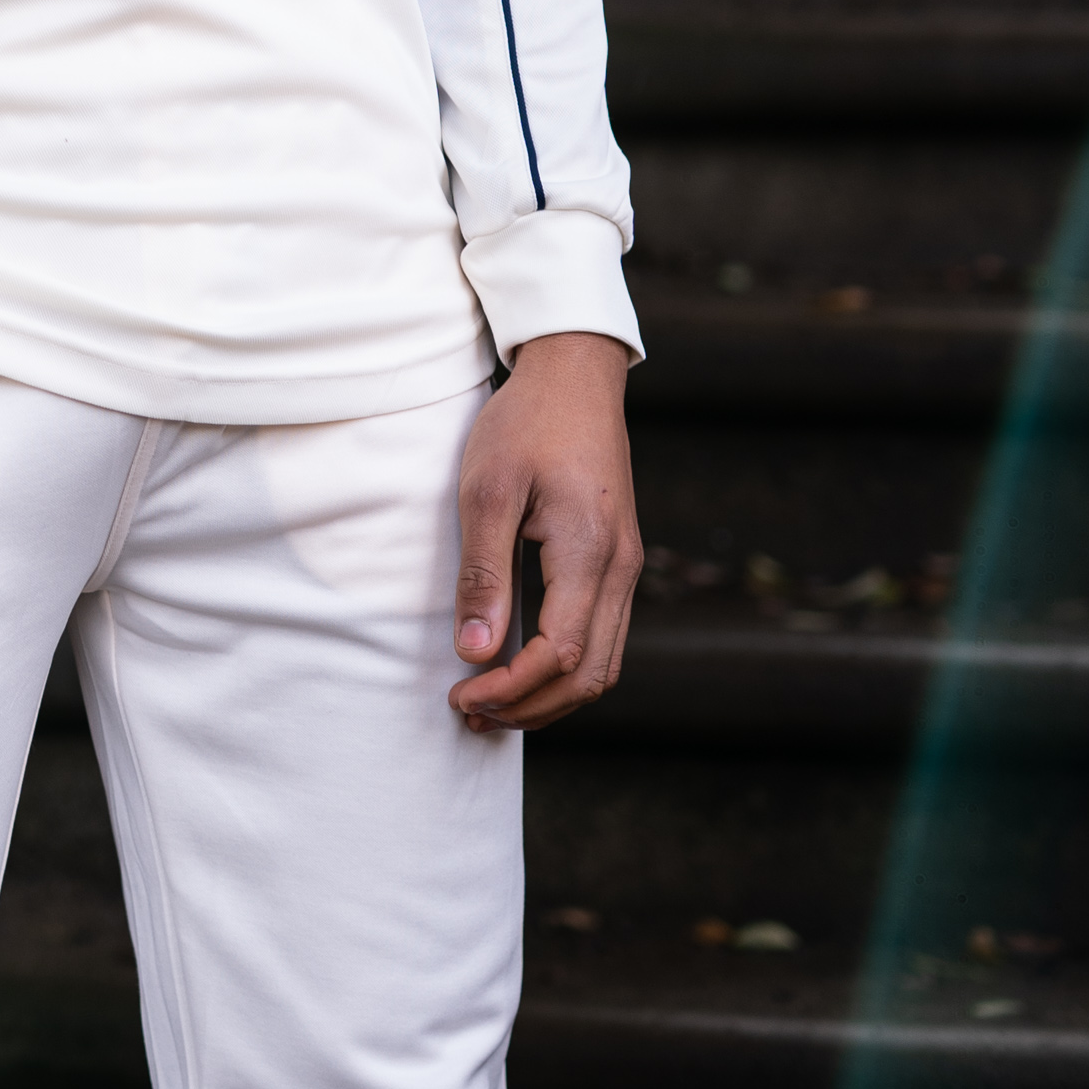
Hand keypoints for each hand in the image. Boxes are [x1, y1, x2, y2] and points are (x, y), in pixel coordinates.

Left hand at [448, 333, 640, 730]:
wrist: (576, 376)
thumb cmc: (525, 424)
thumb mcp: (486, 490)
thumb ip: (483, 573)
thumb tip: (476, 651)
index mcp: (590, 553)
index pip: (557, 655)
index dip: (510, 689)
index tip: (461, 695)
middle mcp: (621, 569)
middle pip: (589, 676)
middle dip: (530, 708)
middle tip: (469, 712)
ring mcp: (626, 567)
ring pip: (604, 665)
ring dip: (550, 697)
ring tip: (492, 702)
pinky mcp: (619, 561)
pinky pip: (604, 638)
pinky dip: (567, 670)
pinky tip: (522, 668)